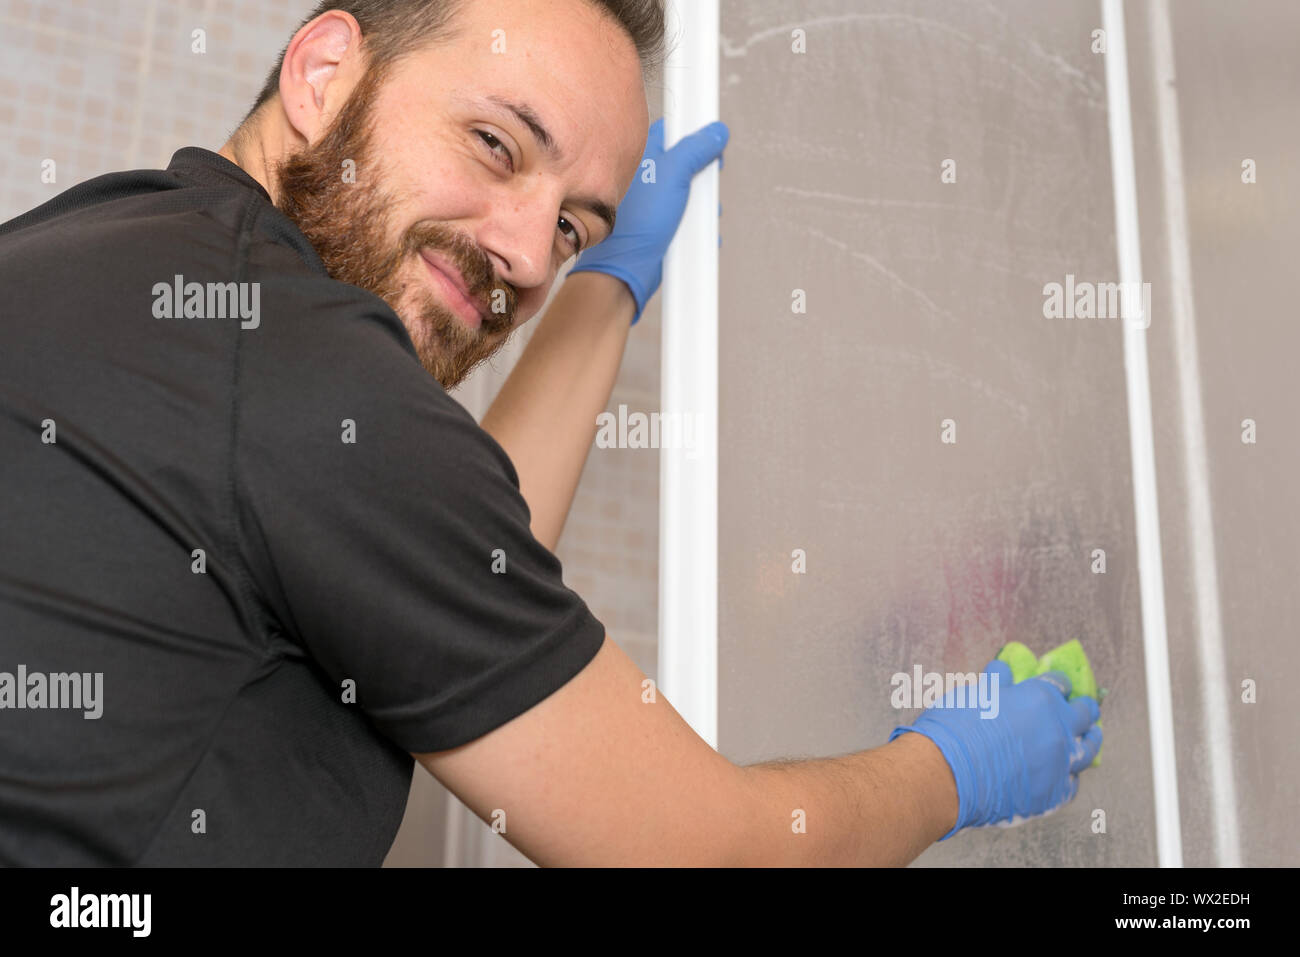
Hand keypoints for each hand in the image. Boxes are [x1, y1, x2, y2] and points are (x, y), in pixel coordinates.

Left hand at [568, 117, 729, 324]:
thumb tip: (715, 133)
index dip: (694, 134)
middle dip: (703, 176)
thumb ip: (695, 150)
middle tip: (706, 183)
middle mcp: (647, 179)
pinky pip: (687, 220)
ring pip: (690, 195)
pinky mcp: (660, 227)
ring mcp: (654, 204)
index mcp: (644, 157)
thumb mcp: (674, 176)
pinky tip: (697, 232)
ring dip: (702, 205)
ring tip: (703, 214)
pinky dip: (696, 226)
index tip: (710, 141)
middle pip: (687, 165)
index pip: (672, 132)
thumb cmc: (639, 224)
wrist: (626, 270)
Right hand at [888, 659, 1101, 839]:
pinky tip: (1067, 773)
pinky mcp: (1054, 793)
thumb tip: (1005, 667)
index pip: (1058, 684)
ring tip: (1093, 735)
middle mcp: (1058, 729)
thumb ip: (997, 682)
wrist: (948, 774)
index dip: (1057, 682)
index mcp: (1040, 699)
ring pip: (1088, 748)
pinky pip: (1072, 782)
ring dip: (1091, 739)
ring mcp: (1060, 763)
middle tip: (1086, 706)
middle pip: (1084, 714)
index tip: (1058, 683)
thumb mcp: (975, 694)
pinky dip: (1071, 774)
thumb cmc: (956, 728)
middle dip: (1084, 707)